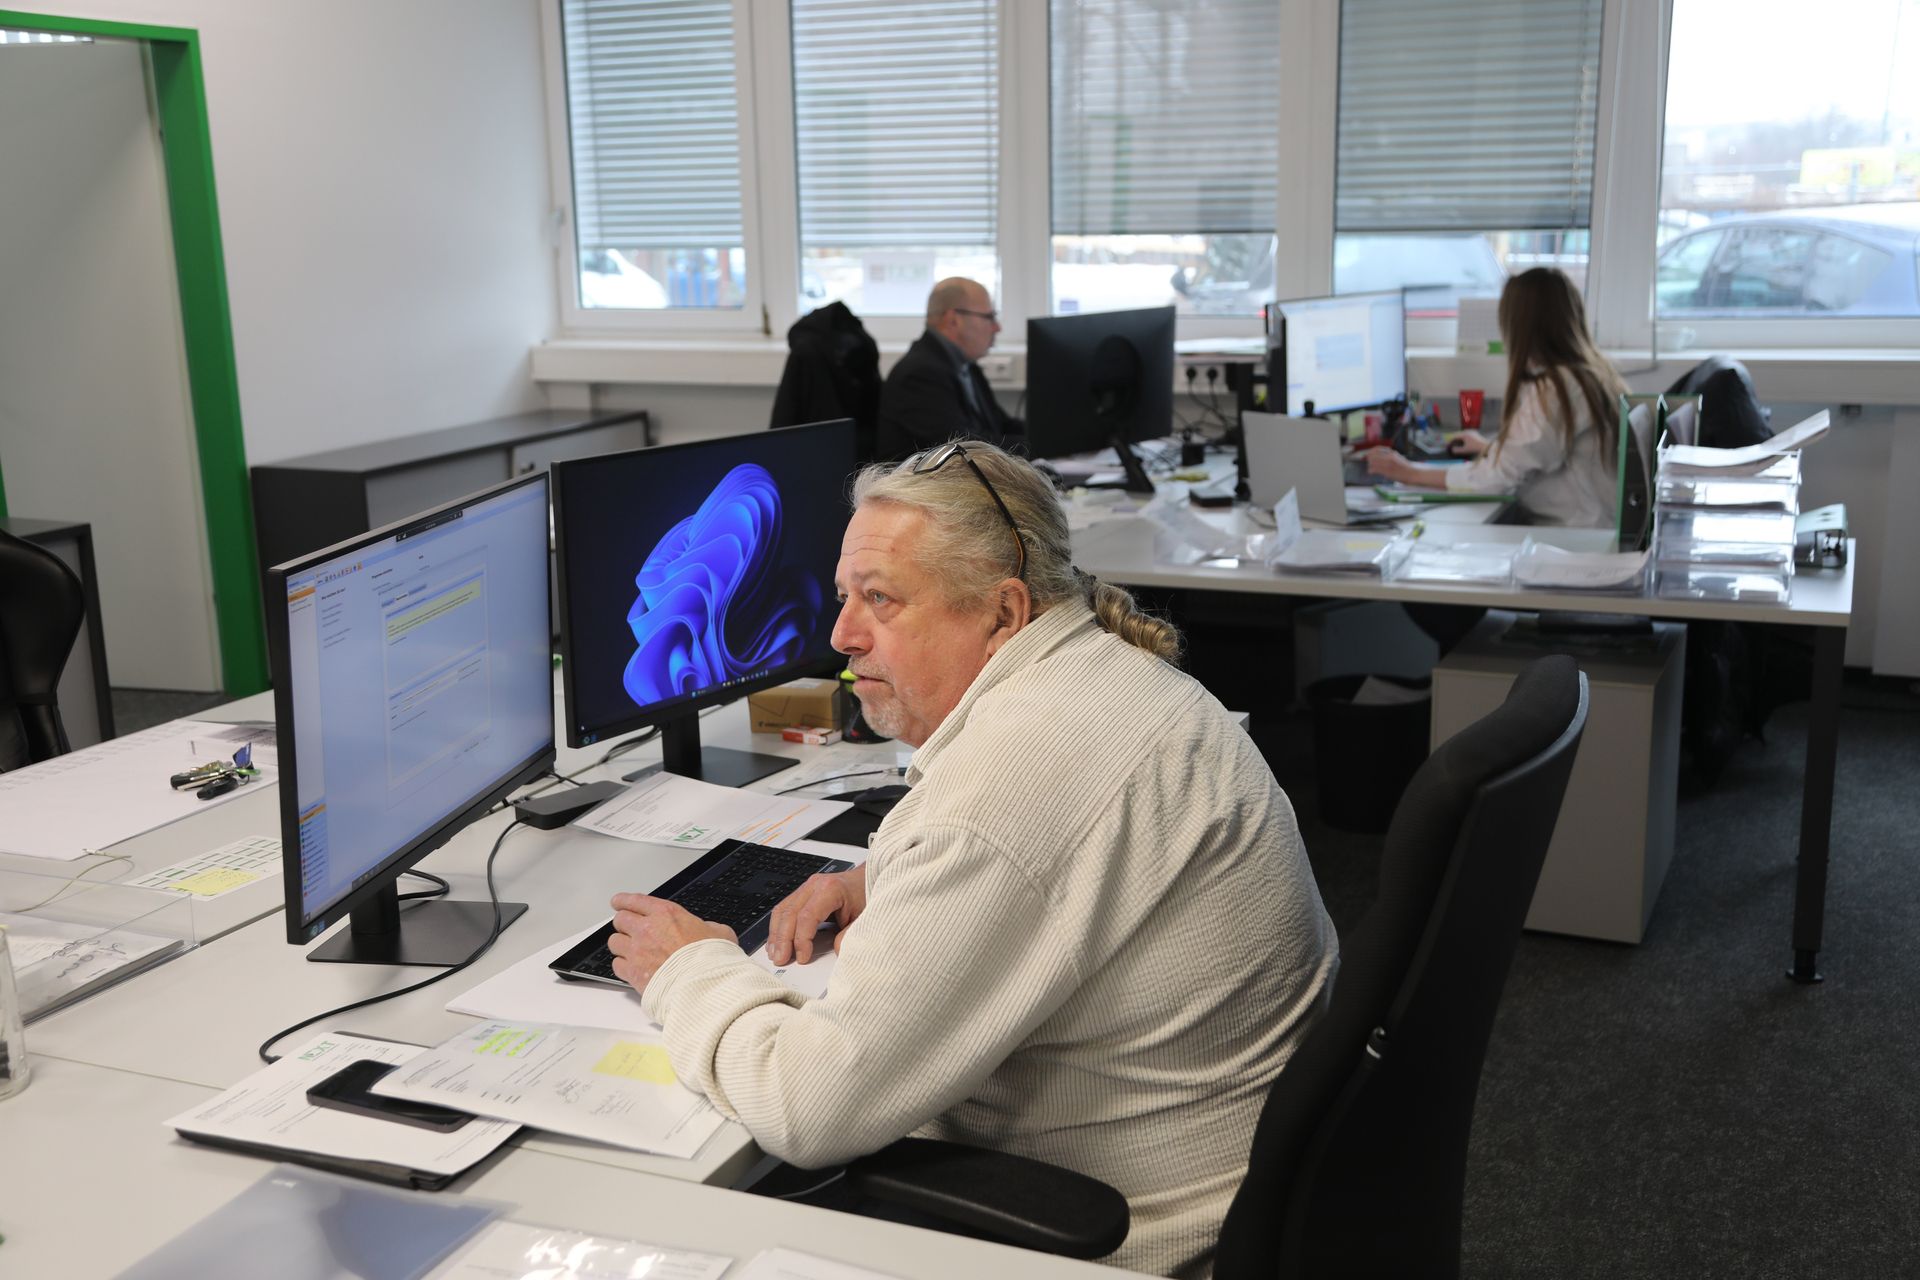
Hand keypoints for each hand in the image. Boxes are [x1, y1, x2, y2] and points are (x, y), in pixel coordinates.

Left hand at [605, 893, 737, 992]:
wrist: (704, 985)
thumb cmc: (711, 960)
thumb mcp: (719, 932)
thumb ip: (707, 927)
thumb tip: (708, 930)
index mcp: (666, 914)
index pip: (635, 900)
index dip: (623, 900)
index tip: (618, 902)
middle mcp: (647, 929)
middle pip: (620, 919)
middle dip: (623, 923)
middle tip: (627, 928)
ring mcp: (637, 951)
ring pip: (614, 942)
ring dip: (621, 945)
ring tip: (629, 950)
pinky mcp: (633, 973)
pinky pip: (617, 965)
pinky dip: (622, 966)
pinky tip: (631, 968)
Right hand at [765, 867, 867, 965]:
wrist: (869, 879)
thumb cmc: (868, 895)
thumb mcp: (865, 917)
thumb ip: (850, 935)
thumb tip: (835, 950)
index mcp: (830, 889)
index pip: (806, 917)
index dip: (801, 940)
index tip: (803, 957)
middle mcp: (815, 885)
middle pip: (789, 913)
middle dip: (782, 940)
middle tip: (781, 960)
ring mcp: (807, 887)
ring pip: (782, 910)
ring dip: (776, 934)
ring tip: (775, 954)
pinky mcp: (804, 892)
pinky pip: (785, 908)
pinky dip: (779, 926)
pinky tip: (777, 940)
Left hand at [1365, 447, 1410, 481]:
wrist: (1412, 473)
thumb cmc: (1405, 467)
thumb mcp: (1398, 457)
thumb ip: (1390, 455)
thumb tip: (1381, 455)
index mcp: (1392, 453)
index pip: (1377, 449)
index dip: (1370, 452)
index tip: (1368, 455)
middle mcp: (1389, 457)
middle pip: (1373, 455)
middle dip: (1369, 459)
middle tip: (1369, 463)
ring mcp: (1388, 464)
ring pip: (1372, 462)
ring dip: (1370, 466)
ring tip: (1370, 469)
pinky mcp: (1387, 471)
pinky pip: (1375, 469)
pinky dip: (1371, 470)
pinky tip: (1371, 472)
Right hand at [1447, 431, 1488, 457]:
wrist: (1486, 446)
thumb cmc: (1475, 448)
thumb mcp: (1465, 450)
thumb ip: (1458, 450)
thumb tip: (1452, 450)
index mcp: (1465, 434)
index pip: (1454, 436)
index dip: (1450, 440)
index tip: (1447, 444)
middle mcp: (1468, 431)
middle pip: (1458, 434)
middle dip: (1453, 439)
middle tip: (1449, 444)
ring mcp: (1472, 431)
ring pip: (1462, 434)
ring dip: (1458, 439)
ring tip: (1455, 443)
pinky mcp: (1474, 433)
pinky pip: (1466, 435)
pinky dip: (1463, 438)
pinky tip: (1463, 442)